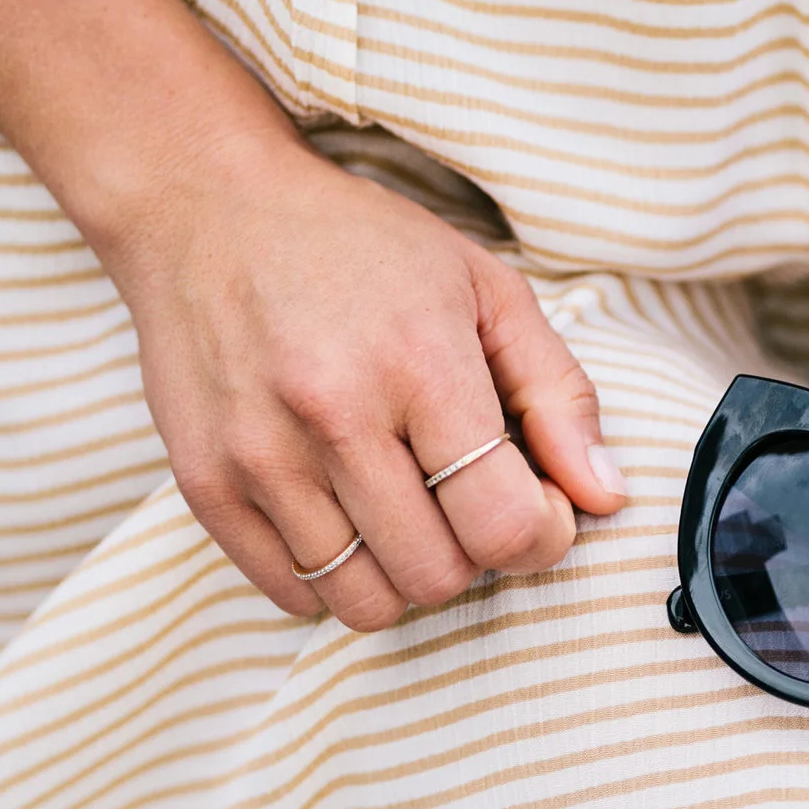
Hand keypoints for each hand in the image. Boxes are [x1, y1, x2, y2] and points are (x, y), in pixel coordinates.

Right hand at [87, 129, 627, 631]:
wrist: (205, 205)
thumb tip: (606, 494)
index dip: (542, 534)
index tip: (534, 501)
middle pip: (436, 577)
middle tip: (462, 499)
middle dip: (471, 554)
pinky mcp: (203, 481)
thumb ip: (559, 395)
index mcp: (420, 364)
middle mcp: (333, 415)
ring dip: (400, 573)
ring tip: (401, 507)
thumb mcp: (486, 290)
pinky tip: (342, 513)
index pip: (504, 525)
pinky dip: (330, 575)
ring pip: (362, 602)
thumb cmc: (361, 247)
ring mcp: (259, 455)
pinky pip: (289, 592)